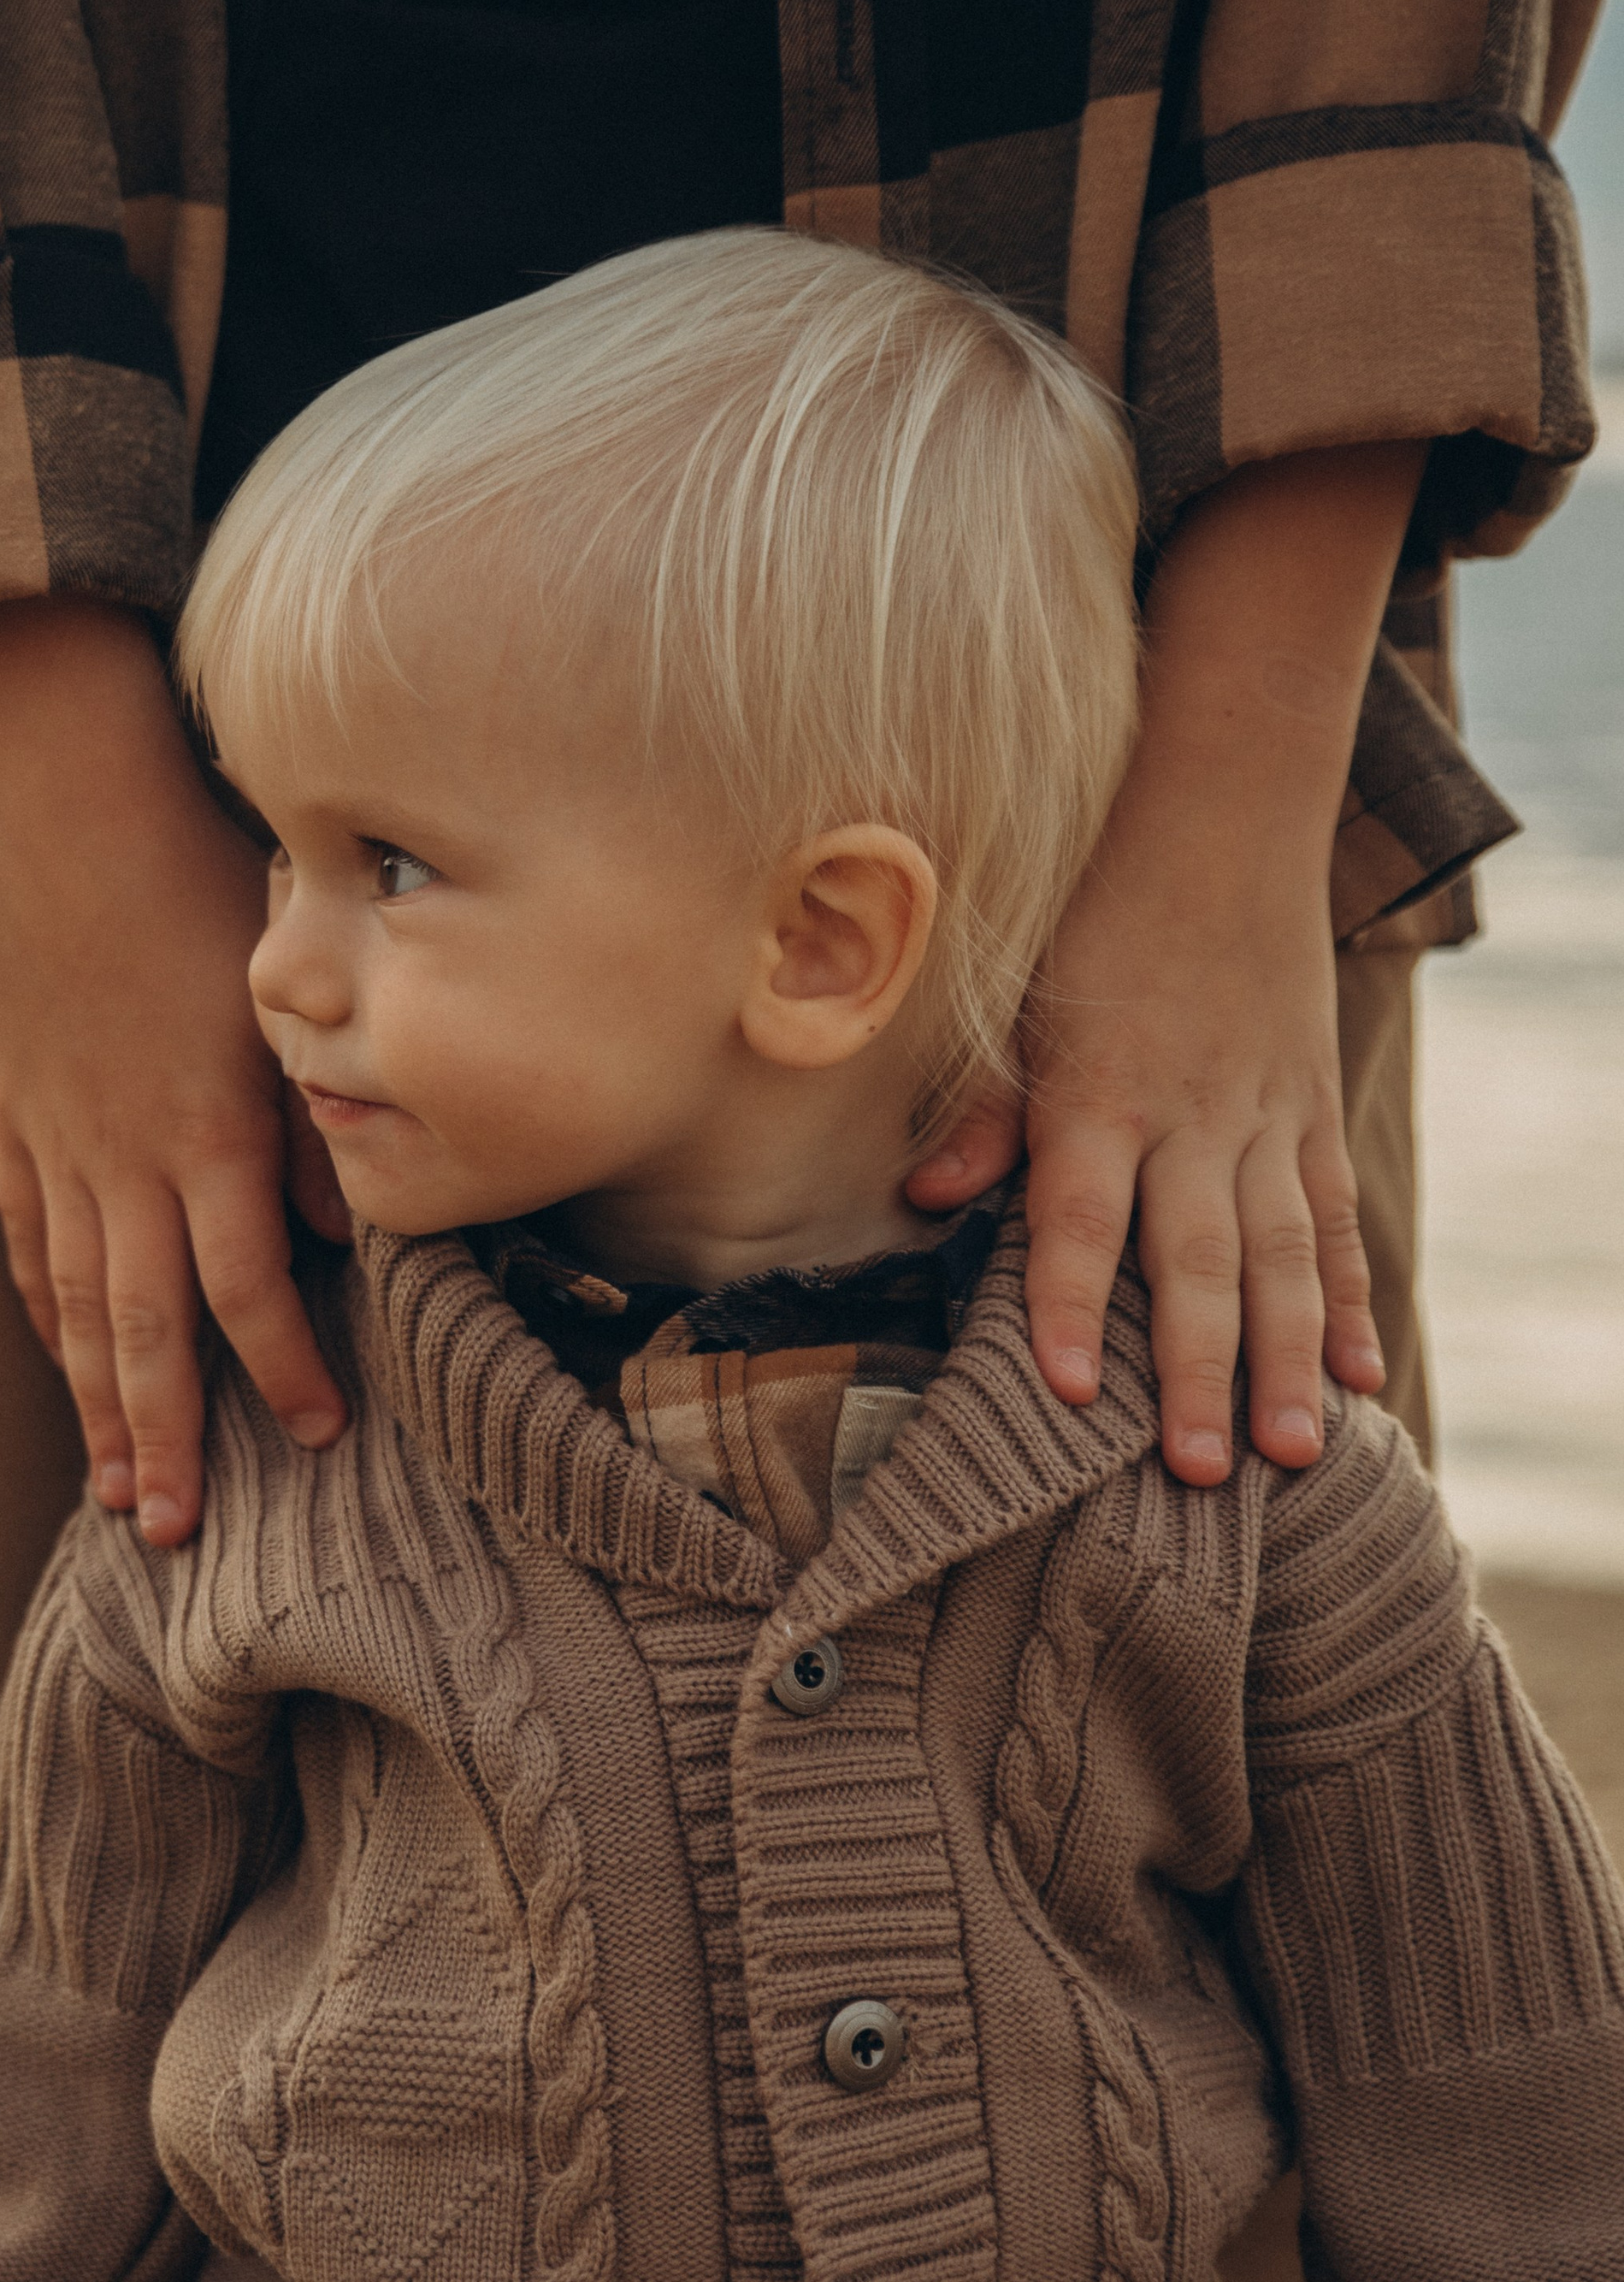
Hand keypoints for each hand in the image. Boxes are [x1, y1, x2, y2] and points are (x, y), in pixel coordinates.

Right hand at [0, 597, 348, 1544]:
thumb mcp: (282, 989)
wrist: (59, 800)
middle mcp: (124, 1154)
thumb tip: (359, 1219)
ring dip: (99, 1405)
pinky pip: (31, 1241)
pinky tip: (66, 1363)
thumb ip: (319, 1113)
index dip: (285, 1370)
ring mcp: (57, 1141)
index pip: (247, 1287)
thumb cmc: (199, 878)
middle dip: (165, 1438)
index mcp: (207, 1126)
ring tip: (116, 1493)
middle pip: (143, 1328)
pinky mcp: (16, 1117)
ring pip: (77, 1303)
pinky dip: (48, 1315)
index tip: (324, 1433)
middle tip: (176, 1535)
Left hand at [907, 441, 1425, 1485]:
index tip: (1067, 1392)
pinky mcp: (1310, 1108)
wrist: (1219, 811)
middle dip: (1198, 1369)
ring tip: (1294, 1454)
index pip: (1079, 1218)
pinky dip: (1350, 1298)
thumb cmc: (1093, 917)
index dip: (1067, 1304)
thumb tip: (917, 1196)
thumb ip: (980, 1110)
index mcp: (1097, 1092)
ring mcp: (1263, 1116)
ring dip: (1290, 1358)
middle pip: (1197, 1259)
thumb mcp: (1018, 1002)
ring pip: (1284, 1254)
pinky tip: (1363, 1374)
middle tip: (1203, 1471)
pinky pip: (1335, 1218)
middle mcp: (1188, 1115)